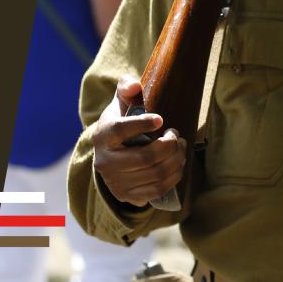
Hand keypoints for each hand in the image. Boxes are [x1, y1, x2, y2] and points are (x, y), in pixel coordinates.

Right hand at [91, 74, 186, 206]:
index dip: (141, 124)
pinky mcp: (128, 196)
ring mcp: (116, 182)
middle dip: (169, 145)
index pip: (119, 130)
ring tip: (180, 147)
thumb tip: (134, 85)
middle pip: (145, 157)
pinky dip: (174, 176)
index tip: (160, 118)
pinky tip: (178, 163)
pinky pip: (158, 189)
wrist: (109, 156)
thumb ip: (126, 88)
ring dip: (176, 159)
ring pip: (155, 174)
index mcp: (102, 136)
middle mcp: (105, 162)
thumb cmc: (119, 124)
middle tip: (176, 134)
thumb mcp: (119, 104)